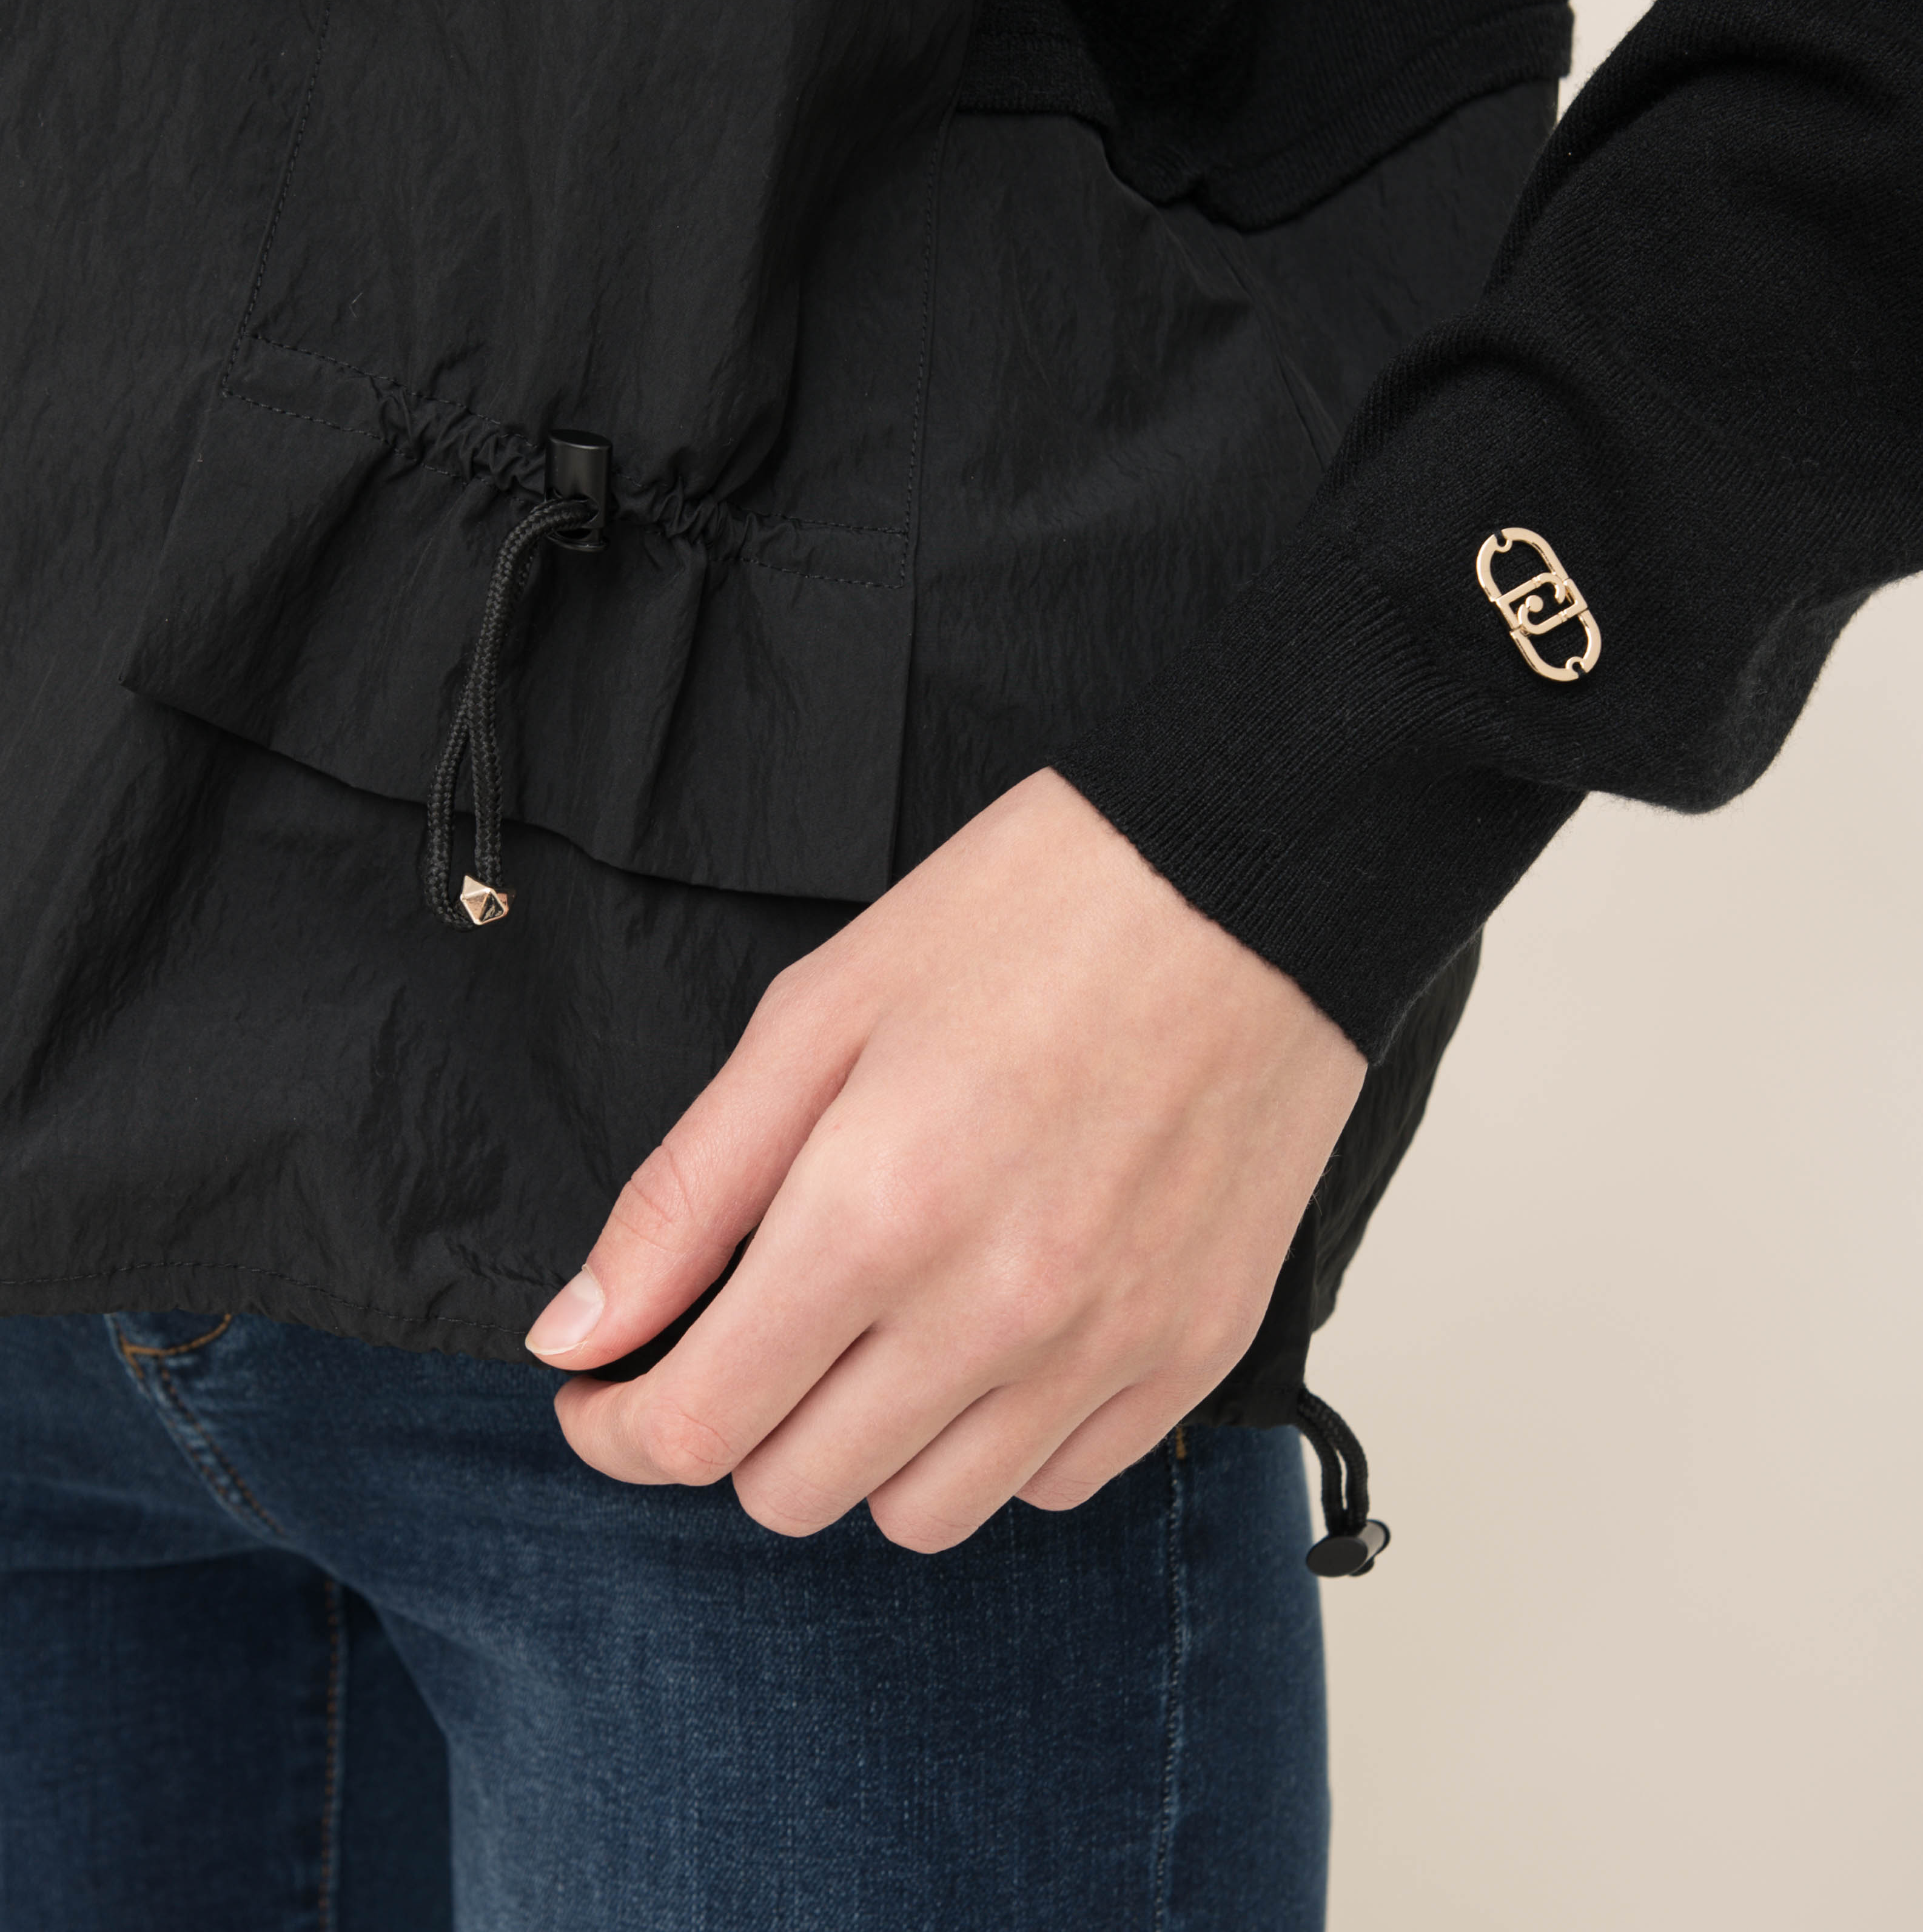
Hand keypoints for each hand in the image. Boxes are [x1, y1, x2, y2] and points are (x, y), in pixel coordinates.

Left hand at [527, 768, 1364, 1549]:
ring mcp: (1105, 1347)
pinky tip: (993, 1330)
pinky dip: (998, 1438)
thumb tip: (577, 1336)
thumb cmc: (1032, 913)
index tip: (604, 1389)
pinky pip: (1055, 1484)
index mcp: (875, 1213)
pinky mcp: (1191, 1353)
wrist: (1245, 880)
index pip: (697, 1430)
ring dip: (867, 1445)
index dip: (619, 1428)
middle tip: (750, 1327)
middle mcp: (992, 1312)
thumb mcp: (815, 1015)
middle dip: (737, 1425)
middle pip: (796, 1491)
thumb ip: (686, 1193)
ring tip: (880, 1325)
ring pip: (924, 1515)